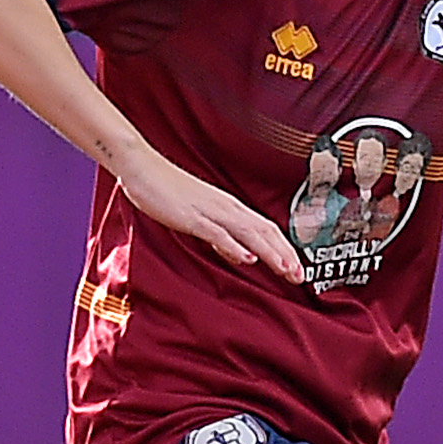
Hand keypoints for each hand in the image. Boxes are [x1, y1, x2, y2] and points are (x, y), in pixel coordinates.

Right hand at [121, 150, 300, 281]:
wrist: (142, 167)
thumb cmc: (166, 190)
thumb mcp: (199, 217)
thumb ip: (222, 237)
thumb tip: (241, 254)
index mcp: (229, 206)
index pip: (265, 228)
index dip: (284, 249)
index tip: (296, 268)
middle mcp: (225, 207)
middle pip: (264, 231)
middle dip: (285, 255)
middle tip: (300, 276)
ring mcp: (210, 211)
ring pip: (249, 233)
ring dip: (270, 253)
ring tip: (285, 271)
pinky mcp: (191, 216)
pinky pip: (217, 233)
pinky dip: (235, 246)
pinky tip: (248, 258)